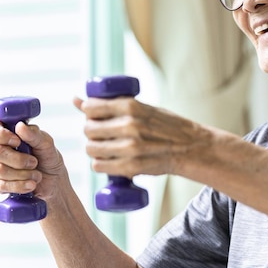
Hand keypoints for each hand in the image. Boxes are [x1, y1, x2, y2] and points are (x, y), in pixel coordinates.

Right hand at [0, 119, 67, 200]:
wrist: (52, 181)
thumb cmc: (47, 158)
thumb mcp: (46, 144)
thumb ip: (34, 134)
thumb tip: (20, 126)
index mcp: (6, 133)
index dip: (1, 134)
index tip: (17, 142)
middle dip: (19, 160)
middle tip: (34, 162)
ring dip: (23, 174)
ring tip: (36, 175)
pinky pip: (0, 185)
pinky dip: (19, 186)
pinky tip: (30, 185)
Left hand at [74, 96, 209, 178]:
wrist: (191, 148)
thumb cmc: (166, 126)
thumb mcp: (142, 108)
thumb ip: (113, 105)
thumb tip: (76, 100)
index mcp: (132, 106)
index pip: (92, 107)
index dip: (89, 112)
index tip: (94, 115)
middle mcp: (129, 125)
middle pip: (89, 129)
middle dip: (91, 131)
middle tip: (100, 133)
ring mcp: (130, 148)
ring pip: (91, 149)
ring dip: (94, 149)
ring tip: (104, 147)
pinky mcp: (131, 167)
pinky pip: (99, 166)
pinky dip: (100, 164)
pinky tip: (107, 160)